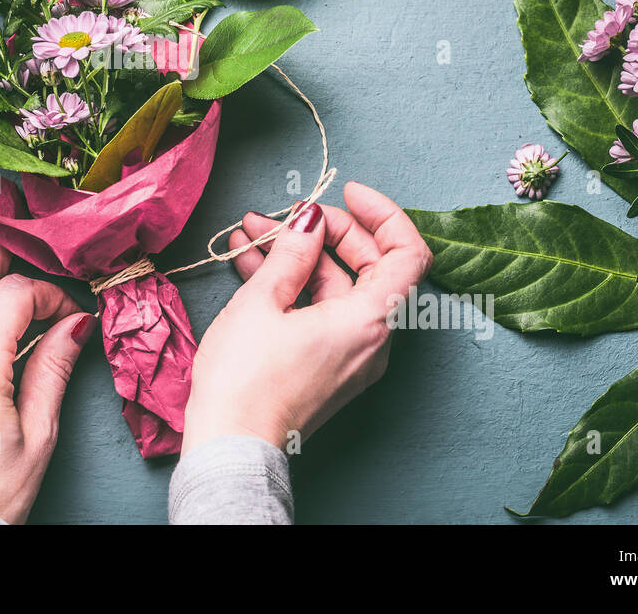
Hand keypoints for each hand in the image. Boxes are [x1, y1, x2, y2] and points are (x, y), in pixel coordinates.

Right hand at [182, 181, 431, 453]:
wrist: (229, 444)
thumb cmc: (246, 379)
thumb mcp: (262, 300)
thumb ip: (292, 251)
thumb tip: (310, 220)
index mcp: (369, 321)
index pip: (407, 253)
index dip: (383, 214)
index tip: (347, 192)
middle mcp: (371, 339)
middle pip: (368, 266)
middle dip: (325, 230)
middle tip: (283, 215)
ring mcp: (350, 355)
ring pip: (337, 288)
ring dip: (298, 256)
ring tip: (250, 232)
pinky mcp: (327, 365)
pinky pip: (321, 311)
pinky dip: (293, 284)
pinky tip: (251, 263)